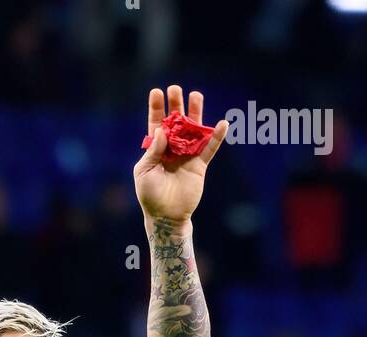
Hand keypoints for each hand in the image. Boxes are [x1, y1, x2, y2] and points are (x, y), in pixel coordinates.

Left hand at [134, 87, 227, 225]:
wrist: (166, 216)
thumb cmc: (150, 196)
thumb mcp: (144, 172)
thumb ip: (152, 151)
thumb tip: (162, 131)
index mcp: (156, 149)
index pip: (157, 124)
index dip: (157, 108)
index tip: (156, 92)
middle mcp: (172, 149)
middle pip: (176, 122)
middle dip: (176, 105)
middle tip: (176, 89)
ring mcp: (187, 155)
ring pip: (193, 130)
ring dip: (195, 113)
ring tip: (196, 95)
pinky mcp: (199, 165)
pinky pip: (210, 148)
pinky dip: (216, 137)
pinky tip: (223, 124)